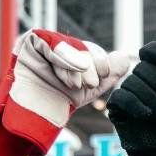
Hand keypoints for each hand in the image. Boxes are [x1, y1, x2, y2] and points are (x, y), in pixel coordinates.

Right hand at [2, 29, 130, 151]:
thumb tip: (125, 58)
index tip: (96, 81)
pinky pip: (49, 41)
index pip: (94, 51)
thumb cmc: (59, 102)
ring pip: (69, 45)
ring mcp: (45, 41)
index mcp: (75, 53)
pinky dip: (60, 56)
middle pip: (84, 47)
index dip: (101, 65)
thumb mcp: (89, 89)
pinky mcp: (30, 40)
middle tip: (83, 84)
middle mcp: (61, 45)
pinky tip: (63, 74)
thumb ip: (109, 73)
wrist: (34, 115)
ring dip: (75, 66)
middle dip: (88, 68)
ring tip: (73, 83)